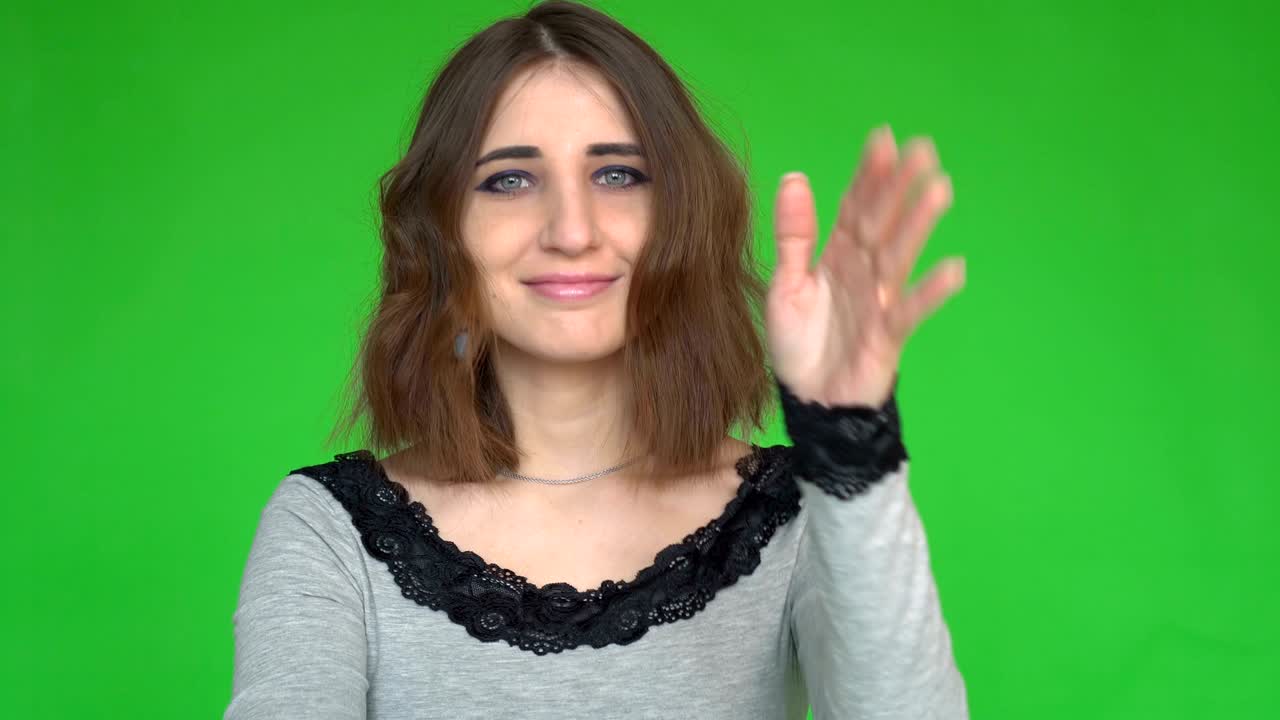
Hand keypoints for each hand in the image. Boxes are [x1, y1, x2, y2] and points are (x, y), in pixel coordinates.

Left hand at [765, 125, 964, 408]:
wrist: (810, 403)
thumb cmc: (801, 345)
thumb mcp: (785, 287)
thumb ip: (793, 236)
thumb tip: (794, 178)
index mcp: (837, 255)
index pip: (855, 206)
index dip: (868, 174)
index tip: (883, 138)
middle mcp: (863, 271)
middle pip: (882, 223)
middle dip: (900, 186)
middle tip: (922, 149)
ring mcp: (879, 301)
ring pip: (898, 256)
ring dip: (918, 224)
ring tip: (940, 189)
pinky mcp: (888, 335)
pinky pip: (909, 311)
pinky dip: (930, 292)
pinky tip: (954, 269)